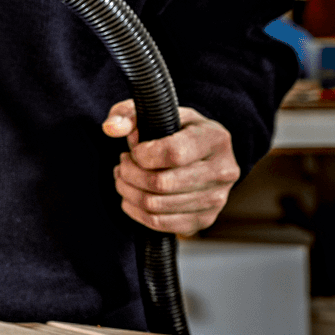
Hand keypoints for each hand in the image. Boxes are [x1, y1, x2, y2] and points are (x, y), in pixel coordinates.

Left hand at [101, 99, 238, 234]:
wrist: (202, 153)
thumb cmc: (177, 129)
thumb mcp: (156, 111)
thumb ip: (129, 114)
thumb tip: (112, 128)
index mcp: (215, 139)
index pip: (174, 153)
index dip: (143, 154)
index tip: (135, 150)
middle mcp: (223, 171)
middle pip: (162, 183)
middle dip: (130, 174)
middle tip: (123, 164)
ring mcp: (216, 200)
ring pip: (156, 205)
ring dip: (129, 191)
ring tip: (124, 177)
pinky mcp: (204, 220)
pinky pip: (159, 223)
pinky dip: (136, 211)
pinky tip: (131, 195)